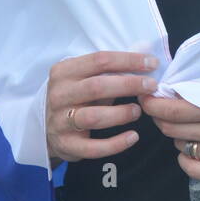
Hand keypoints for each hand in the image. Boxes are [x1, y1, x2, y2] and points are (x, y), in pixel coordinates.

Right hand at [46, 50, 159, 166]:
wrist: (47, 128)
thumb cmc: (75, 97)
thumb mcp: (85, 78)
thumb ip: (112, 69)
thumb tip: (147, 52)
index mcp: (64, 71)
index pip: (99, 60)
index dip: (128, 60)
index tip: (152, 63)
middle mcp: (59, 94)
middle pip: (96, 86)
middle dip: (128, 84)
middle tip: (151, 86)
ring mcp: (60, 121)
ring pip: (93, 116)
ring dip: (120, 114)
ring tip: (138, 111)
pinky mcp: (66, 144)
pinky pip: (93, 147)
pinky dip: (115, 144)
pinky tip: (132, 137)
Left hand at [139, 92, 199, 180]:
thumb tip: (165, 89)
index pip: (172, 109)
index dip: (152, 103)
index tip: (145, 97)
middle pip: (170, 127)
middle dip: (161, 117)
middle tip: (163, 110)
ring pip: (179, 144)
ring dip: (181, 135)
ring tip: (199, 127)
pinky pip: (188, 166)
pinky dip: (187, 157)